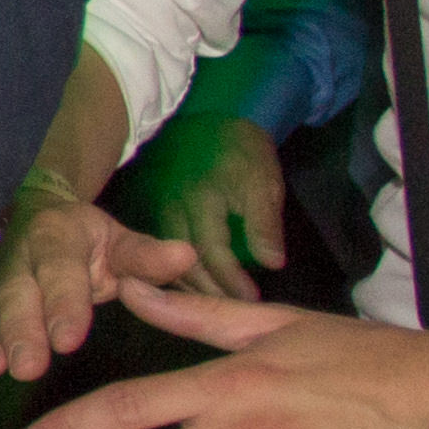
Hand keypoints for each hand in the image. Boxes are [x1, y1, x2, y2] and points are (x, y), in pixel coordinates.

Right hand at [0, 183, 201, 378]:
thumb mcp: (117, 243)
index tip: (70, 341)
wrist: (28, 212)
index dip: (63, 303)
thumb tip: (185, 255)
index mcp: (55, 235)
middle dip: (17, 329)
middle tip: (26, 368)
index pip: (60, 270)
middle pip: (11, 289)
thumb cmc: (83, 241)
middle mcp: (10, 249)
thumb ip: (145, 258)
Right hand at [126, 112, 290, 302]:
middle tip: (234, 310)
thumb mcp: (262, 182)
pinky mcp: (156, 210)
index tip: (251, 300)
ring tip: (214, 305)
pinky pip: (164, 247)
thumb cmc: (241, 151)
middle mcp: (173, 209)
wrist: (210, 118)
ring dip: (190, 285)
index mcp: (201, 201)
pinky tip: (191, 282)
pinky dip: (177, 269)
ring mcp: (160, 210)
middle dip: (209, 291)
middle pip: (184, 262)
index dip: (231, 280)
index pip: (213, 252)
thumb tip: (271, 263)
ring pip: (168, 257)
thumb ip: (264, 223)